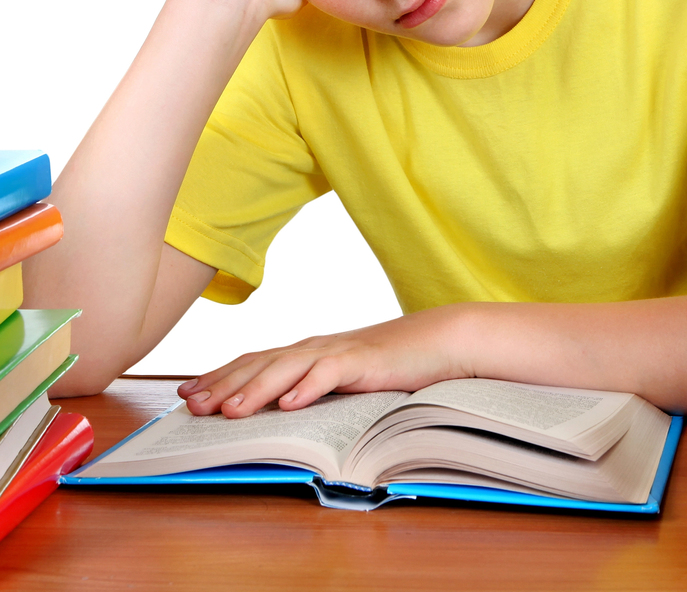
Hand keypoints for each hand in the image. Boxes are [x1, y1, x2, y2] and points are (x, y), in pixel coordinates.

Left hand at [177, 305, 477, 417]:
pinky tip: (291, 404)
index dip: (218, 375)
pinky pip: (332, 373)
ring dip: (256, 389)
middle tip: (191, 404)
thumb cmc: (389, 363)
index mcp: (306, 353)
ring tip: (229, 410)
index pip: (253, 361)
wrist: (436, 340)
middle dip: (222, 384)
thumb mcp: (342, 378)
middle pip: (260, 364)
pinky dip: (309, 386)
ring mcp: (338, 352)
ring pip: (288, 368)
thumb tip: (278, 410)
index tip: (185, 392)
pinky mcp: (365, 361)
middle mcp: (314, 348)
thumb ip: (311, 388)